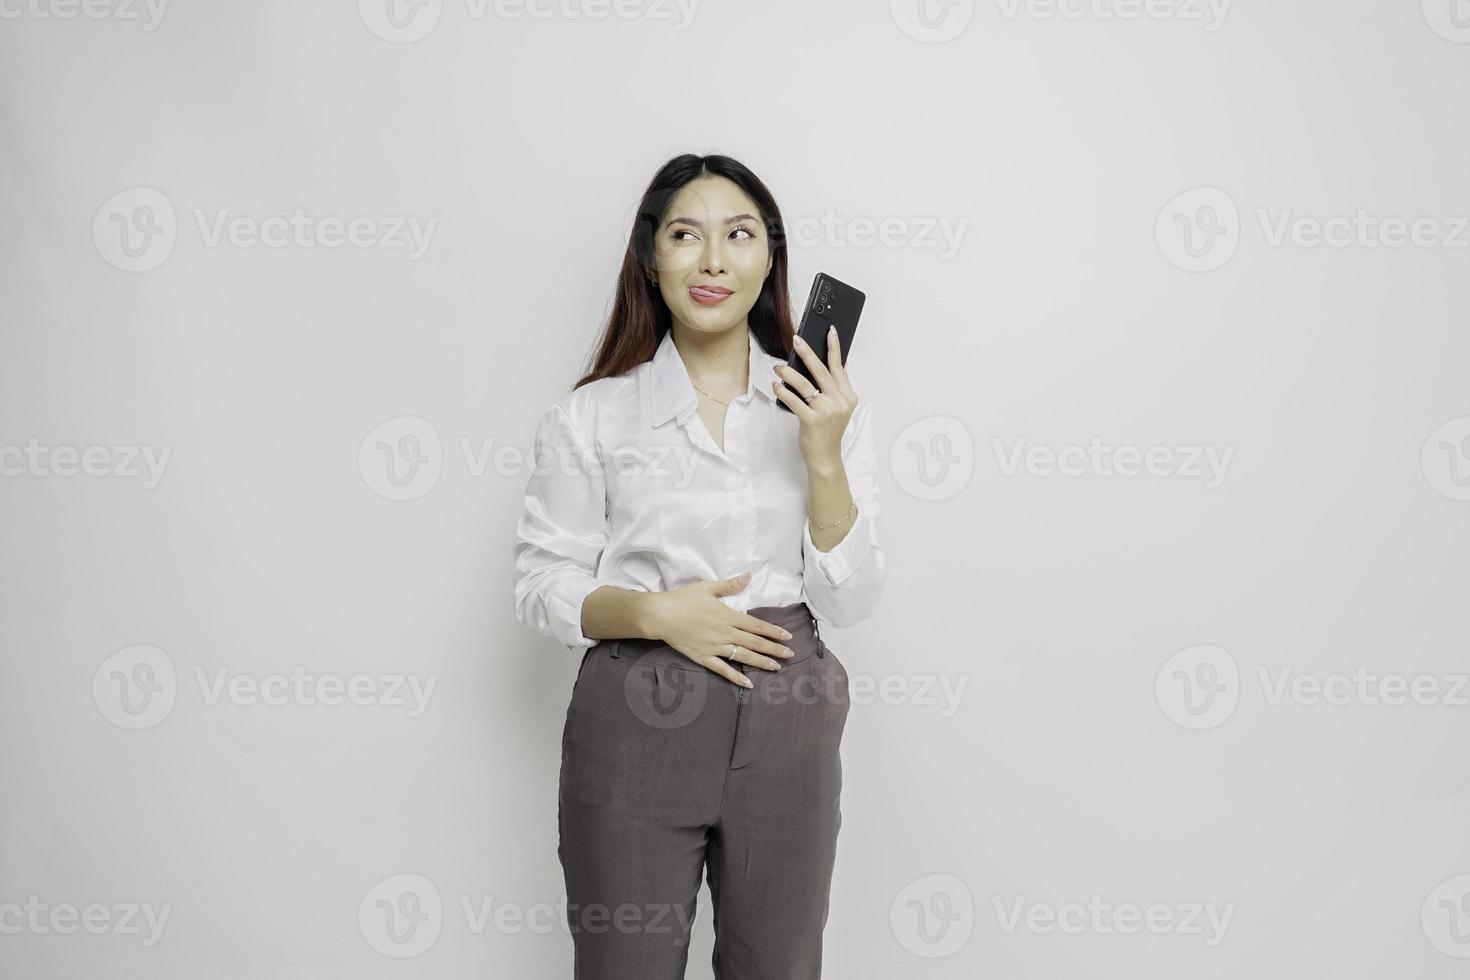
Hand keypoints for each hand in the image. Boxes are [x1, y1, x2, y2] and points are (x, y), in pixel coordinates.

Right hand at [643, 572, 796, 687]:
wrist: (660, 615)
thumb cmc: (683, 599)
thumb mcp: (707, 588)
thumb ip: (730, 584)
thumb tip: (749, 576)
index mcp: (728, 616)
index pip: (756, 625)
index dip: (773, 632)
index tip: (788, 637)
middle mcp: (725, 633)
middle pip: (754, 642)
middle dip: (774, 649)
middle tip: (790, 655)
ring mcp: (715, 647)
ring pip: (743, 656)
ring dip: (761, 662)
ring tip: (776, 667)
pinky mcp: (703, 657)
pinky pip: (723, 670)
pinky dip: (736, 678)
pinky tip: (748, 684)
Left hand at [772, 326, 857, 466]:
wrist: (825, 457)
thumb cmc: (828, 432)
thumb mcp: (839, 409)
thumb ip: (837, 388)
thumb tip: (835, 364)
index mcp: (848, 397)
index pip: (840, 367)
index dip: (834, 348)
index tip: (830, 332)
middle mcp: (839, 402)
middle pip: (821, 371)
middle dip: (807, 353)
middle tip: (796, 340)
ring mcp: (826, 411)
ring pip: (805, 384)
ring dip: (788, 373)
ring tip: (778, 368)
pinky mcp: (812, 420)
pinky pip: (794, 400)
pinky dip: (783, 391)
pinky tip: (776, 386)